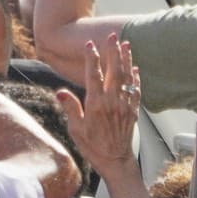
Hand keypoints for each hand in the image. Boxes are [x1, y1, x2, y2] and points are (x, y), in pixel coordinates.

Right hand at [56, 35, 139, 171]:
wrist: (114, 160)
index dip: (91, 59)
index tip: (90, 45)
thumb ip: (71, 108)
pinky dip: (136, 78)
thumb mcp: (76, 129)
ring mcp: (124, 106)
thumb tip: (60, 91)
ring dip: (126, 60)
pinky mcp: (132, 111)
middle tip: (112, 36)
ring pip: (126, 78)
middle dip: (113, 52)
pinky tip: (135, 69)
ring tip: (126, 45)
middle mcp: (112, 102)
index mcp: (96, 104)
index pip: (93, 76)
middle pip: (113, 72)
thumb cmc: (92, 146)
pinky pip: (136, 91)